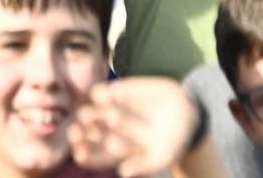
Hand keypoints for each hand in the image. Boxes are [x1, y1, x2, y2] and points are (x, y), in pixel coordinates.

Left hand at [68, 78, 203, 177]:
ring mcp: (110, 111)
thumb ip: (144, 166)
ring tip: (87, 115)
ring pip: (91, 113)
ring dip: (87, 114)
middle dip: (82, 135)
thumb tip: (123, 173)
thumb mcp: (162, 157)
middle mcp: (108, 132)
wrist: (186, 113)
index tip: (80, 155)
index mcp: (115, 152)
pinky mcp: (117, 92)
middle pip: (89, 135)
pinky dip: (99, 94)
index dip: (88, 156)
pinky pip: (101, 93)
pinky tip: (99, 96)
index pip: (96, 156)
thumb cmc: (172, 142)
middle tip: (76, 134)